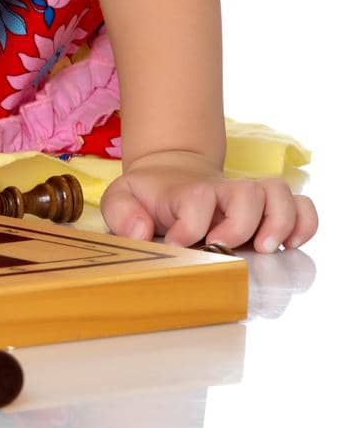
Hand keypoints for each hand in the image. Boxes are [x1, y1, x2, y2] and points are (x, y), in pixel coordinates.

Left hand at [101, 149, 318, 252]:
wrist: (170, 178)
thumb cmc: (148, 196)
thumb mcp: (121, 198)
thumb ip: (122, 212)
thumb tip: (140, 231)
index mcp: (186, 192)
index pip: (198, 197)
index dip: (192, 224)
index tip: (178, 243)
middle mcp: (223, 192)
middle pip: (246, 192)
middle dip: (239, 224)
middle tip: (222, 247)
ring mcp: (249, 200)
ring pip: (278, 193)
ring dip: (279, 222)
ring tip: (264, 248)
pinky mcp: (269, 212)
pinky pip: (302, 208)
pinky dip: (305, 223)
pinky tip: (290, 245)